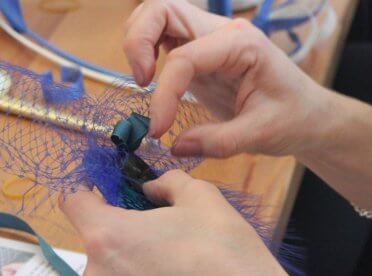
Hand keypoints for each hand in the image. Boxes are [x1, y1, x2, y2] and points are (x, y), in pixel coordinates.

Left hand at [60, 170, 284, 275]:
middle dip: (122, 225)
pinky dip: (142, 273)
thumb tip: (151, 188)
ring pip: (111, 265)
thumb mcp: (199, 195)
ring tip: (173, 255)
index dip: (92, 189)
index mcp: (107, 235)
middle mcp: (96, 274)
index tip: (114, 189)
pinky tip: (175, 270)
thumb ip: (166, 182)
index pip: (72, 202)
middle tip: (160, 225)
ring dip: (133, 255)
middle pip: (95, 236)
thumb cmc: (220, 245)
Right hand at [124, 0, 328, 158]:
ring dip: (140, 39)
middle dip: (139, 39)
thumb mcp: (262, 134)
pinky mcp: (201, 49)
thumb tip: (174, 146)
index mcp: (242, 43)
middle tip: (142, 81)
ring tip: (145, 79)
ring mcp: (210, 35)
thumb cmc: (294, 117)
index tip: (158, 128)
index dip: (165, 92)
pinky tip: (153, 77)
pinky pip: (164, 32)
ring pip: (159, 12)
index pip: (186, 56)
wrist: (308, 113)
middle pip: (163, 6)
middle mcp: (223, 30)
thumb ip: (219, 142)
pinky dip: (147, 47)